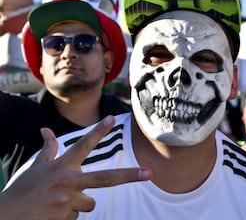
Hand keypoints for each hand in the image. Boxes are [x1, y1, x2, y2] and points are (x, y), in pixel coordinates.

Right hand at [0, 115, 151, 219]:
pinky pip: (78, 215)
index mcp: (62, 166)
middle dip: (130, 175)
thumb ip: (48, 149)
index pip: (83, 145)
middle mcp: (68, 181)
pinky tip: (54, 213)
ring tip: (57, 203)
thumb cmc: (24, 189)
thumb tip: (45, 130)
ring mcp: (68, 200)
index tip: (112, 118)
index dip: (98, 131)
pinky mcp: (67, 217)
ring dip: (78, 203)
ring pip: (90, 202)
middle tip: (149, 173)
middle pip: (105, 177)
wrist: (8, 215)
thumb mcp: (36, 167)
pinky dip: (69, 214)